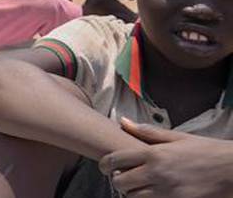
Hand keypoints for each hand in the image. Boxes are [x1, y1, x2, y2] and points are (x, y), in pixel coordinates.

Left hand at [101, 119, 232, 197]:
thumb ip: (147, 132)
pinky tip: (152, 192)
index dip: (106, 164)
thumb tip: (123, 122)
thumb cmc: (206, 151)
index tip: (106, 166)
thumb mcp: (177, 137)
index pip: (116, 160)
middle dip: (118, 180)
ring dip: (132, 192)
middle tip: (124, 177)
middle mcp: (157, 173)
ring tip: (138, 185)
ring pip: (133, 197)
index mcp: (154, 154)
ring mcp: (166, 191)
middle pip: (121, 182)